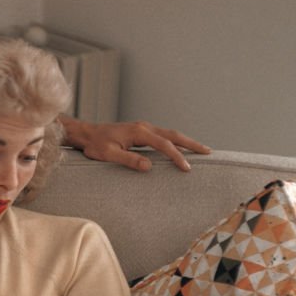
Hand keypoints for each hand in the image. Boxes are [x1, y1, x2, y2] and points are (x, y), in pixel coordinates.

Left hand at [64, 117, 210, 171]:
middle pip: (173, 134)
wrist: (87, 134)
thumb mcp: (109, 155)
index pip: (164, 144)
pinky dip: (175, 141)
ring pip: (170, 133)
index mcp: (139, 132)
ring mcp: (143, 128)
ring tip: (200, 150)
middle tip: (208, 152)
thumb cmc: (95, 145)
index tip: (187, 168)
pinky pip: (163, 136)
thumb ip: (128, 160)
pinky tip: (180, 148)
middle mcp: (144, 127)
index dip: (177, 156)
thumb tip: (148, 166)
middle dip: (191, 144)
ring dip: (185, 141)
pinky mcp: (141, 131)